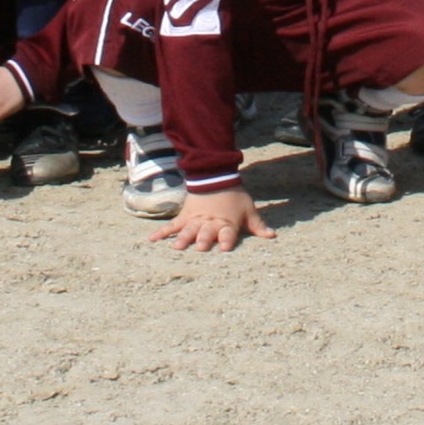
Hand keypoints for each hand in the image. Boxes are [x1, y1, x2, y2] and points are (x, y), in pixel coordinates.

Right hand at [153, 185, 273, 250]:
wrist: (216, 176)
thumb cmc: (234, 197)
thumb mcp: (248, 209)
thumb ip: (258, 225)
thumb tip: (272, 236)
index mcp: (227, 223)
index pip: (228, 233)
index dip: (227, 239)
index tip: (225, 248)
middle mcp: (210, 223)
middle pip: (207, 232)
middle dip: (203, 240)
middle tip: (200, 247)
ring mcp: (196, 220)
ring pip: (189, 230)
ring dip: (183, 238)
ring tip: (177, 247)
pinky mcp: (185, 215)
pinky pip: (172, 225)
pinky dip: (161, 232)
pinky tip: (151, 240)